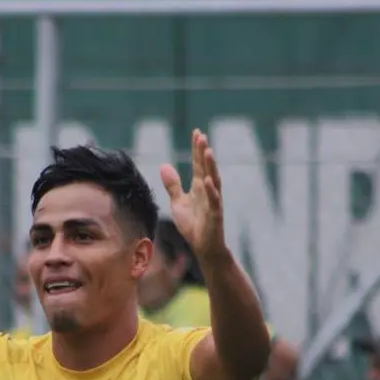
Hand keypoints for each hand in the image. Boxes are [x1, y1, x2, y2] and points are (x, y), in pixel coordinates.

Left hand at [160, 129, 224, 258]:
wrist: (204, 248)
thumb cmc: (194, 226)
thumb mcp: (178, 203)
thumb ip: (173, 185)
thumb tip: (164, 165)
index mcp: (199, 187)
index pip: (198, 164)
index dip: (197, 149)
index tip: (196, 132)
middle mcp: (208, 191)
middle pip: (206, 168)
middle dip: (203, 153)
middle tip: (201, 136)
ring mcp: (213, 202)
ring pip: (213, 181)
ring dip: (211, 167)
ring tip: (208, 151)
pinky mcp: (215, 216)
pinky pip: (214, 201)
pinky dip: (211, 191)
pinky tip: (207, 180)